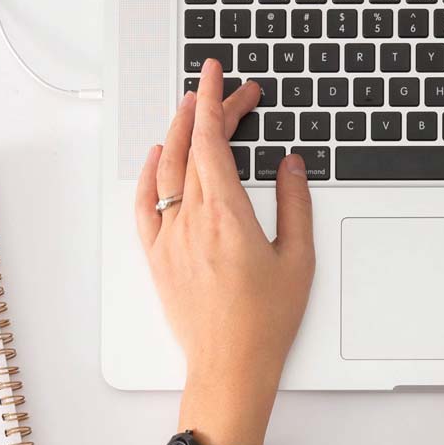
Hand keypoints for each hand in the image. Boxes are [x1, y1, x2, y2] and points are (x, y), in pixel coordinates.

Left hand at [135, 60, 314, 444]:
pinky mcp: (157, 257)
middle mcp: (191, 221)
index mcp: (227, 215)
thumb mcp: (298, 259)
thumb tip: (290, 165)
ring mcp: (169, 238)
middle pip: (192, 148)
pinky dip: (150, 173)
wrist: (229, 366)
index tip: (220, 78)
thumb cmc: (265, 323)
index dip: (216, 102)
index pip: (213, 141)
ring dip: (178, 133)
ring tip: (192, 109)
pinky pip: (145, 204)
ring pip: (166, 170)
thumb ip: (295, 204)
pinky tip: (158, 157)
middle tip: (226, 92)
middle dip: (208, 111)